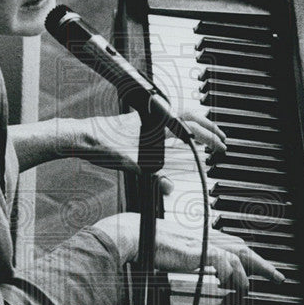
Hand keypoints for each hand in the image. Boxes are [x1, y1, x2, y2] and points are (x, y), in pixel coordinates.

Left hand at [62, 109, 225, 190]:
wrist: (82, 136)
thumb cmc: (103, 144)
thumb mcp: (133, 164)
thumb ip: (154, 175)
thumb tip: (169, 187)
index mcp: (157, 123)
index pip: (192, 127)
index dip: (209, 137)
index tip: (221, 146)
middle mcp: (153, 117)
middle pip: (189, 118)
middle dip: (207, 129)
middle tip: (220, 140)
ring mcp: (146, 120)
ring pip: (178, 119)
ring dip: (194, 128)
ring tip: (205, 139)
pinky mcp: (137, 124)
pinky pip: (166, 124)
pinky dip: (178, 131)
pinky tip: (177, 140)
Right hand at [93, 213, 284, 292]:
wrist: (130, 234)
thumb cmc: (141, 241)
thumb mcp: (164, 248)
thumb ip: (175, 252)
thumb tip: (177, 259)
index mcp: (197, 236)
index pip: (229, 244)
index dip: (245, 256)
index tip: (255, 266)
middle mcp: (203, 236)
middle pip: (240, 247)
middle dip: (260, 263)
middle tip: (276, 276)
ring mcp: (201, 243)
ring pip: (238, 255)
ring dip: (250, 273)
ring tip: (256, 287)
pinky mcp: (197, 251)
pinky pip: (224, 264)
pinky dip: (233, 276)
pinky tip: (235, 287)